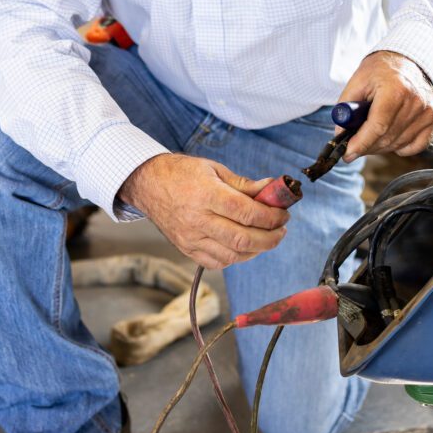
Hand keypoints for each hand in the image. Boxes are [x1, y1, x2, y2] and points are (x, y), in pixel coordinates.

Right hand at [118, 154, 289, 268]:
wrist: (148, 184)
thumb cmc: (181, 173)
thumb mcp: (214, 169)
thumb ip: (243, 184)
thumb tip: (270, 190)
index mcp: (206, 194)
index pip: (247, 212)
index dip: (271, 216)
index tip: (283, 214)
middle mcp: (198, 219)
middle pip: (243, 238)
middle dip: (270, 237)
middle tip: (281, 230)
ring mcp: (191, 238)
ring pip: (233, 254)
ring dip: (257, 249)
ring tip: (267, 238)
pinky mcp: (186, 249)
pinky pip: (218, 262)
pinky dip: (237, 257)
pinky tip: (245, 247)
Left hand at [338, 51, 432, 161]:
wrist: (408, 59)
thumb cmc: (380, 70)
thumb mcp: (358, 81)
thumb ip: (346, 107)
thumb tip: (341, 135)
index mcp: (395, 90)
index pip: (377, 126)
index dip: (361, 143)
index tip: (347, 154)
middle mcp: (415, 102)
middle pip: (387, 138)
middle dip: (366, 147)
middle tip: (354, 145)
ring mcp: (427, 111)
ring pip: (399, 144)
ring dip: (381, 147)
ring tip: (370, 136)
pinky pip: (417, 145)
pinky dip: (401, 148)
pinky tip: (390, 138)